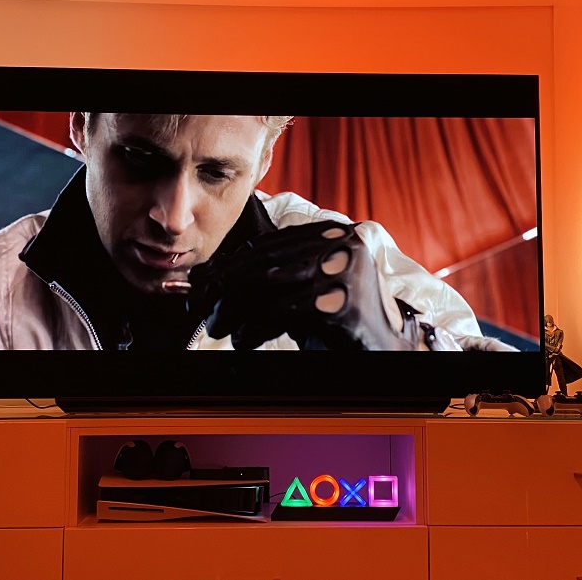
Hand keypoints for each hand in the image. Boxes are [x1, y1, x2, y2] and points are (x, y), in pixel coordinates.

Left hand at [187, 220, 419, 350]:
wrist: (382, 350)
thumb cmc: (338, 320)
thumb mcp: (301, 291)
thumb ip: (269, 278)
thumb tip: (208, 278)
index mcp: (330, 233)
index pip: (267, 245)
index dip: (228, 266)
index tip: (200, 285)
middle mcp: (341, 243)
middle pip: (264, 262)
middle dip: (223, 286)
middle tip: (198, 307)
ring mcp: (346, 270)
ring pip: (268, 283)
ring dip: (234, 308)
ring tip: (218, 326)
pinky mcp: (346, 302)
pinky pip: (285, 311)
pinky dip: (257, 327)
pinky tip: (243, 340)